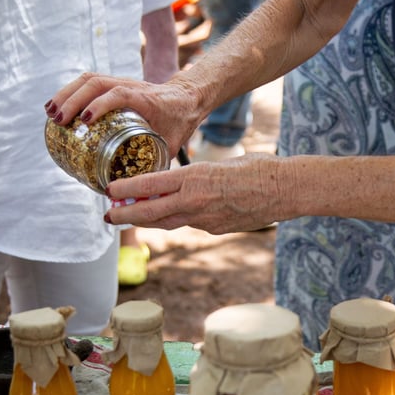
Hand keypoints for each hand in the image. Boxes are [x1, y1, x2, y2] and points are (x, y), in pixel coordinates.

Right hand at [46, 73, 200, 156]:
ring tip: (50, 113)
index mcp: (146, 99)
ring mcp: (121, 82)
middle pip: (96, 83)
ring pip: (89, 80)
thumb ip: (158, 164)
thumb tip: (139, 191)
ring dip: (67, 94)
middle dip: (73, 100)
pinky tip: (57, 106)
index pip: (120, 94)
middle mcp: (131, 86)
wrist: (188, 97)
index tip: (85, 120)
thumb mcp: (173, 143)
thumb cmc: (180, 121)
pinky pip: (89, 82)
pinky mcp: (114, 84)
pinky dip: (71, 91)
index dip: (101, 105)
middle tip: (58, 120)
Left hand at [103, 153, 285, 233]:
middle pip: (150, 212)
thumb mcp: (221, 164)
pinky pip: (191, 224)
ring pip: (168, 222)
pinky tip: (175, 215)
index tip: (110, 191)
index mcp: (195, 178)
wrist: (286, 189)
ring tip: (132, 218)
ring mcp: (206, 220)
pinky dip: (179, 219)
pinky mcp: (217, 230)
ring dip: (148, 220)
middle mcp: (196, 202)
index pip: (150, 185)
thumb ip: (198, 176)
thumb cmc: (259, 168)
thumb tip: (182, 184)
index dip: (126, 190)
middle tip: (108, 216)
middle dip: (126, 215)